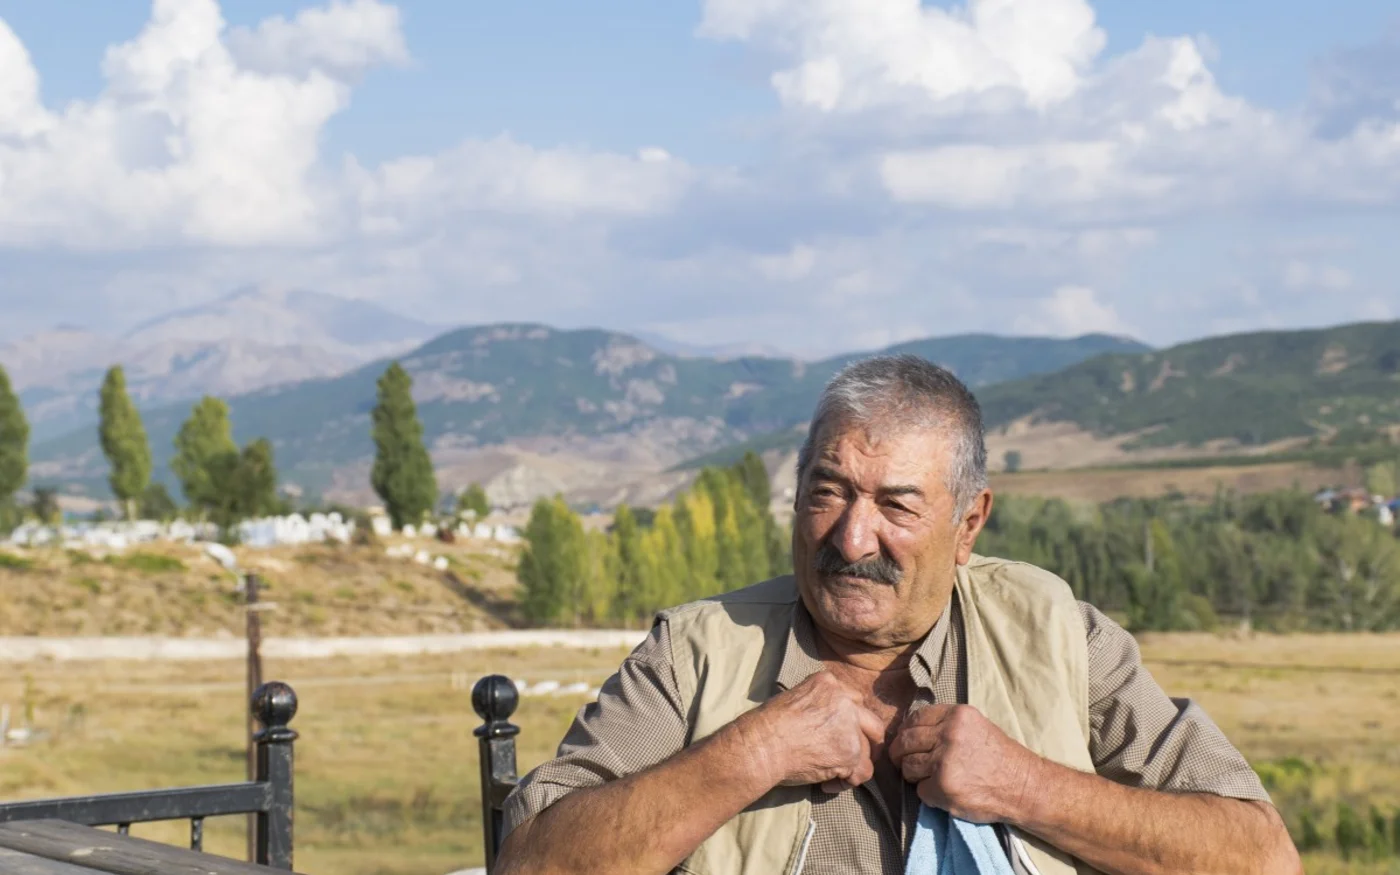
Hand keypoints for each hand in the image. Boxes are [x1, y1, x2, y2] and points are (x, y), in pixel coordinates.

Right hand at [734, 672, 884, 793]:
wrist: (762, 744)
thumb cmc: (768, 725)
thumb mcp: (795, 698)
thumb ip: (818, 705)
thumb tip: (825, 723)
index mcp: (829, 683)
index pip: (853, 700)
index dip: (850, 720)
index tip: (840, 733)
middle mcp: (845, 701)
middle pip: (872, 722)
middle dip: (868, 741)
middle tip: (856, 754)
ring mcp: (850, 727)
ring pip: (867, 751)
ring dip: (853, 765)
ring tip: (832, 775)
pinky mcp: (850, 753)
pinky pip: (861, 773)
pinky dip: (846, 782)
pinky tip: (827, 784)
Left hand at [887, 704, 1042, 822]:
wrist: (1023, 786)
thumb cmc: (999, 757)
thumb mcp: (975, 726)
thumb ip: (945, 724)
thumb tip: (909, 728)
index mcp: (957, 716)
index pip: (915, 718)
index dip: (907, 730)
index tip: (907, 740)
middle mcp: (949, 735)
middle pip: (906, 741)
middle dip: (900, 753)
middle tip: (903, 761)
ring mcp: (945, 762)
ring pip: (908, 766)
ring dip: (914, 775)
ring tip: (931, 778)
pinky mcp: (943, 787)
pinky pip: (920, 790)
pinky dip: (928, 794)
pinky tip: (944, 792)